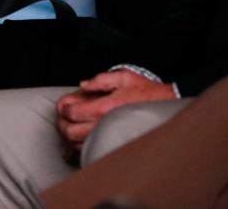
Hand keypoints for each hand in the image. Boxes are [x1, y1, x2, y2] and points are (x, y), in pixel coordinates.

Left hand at [55, 69, 175, 153]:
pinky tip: (82, 133)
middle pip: (69, 131)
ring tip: (70, 124)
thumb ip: (101, 79)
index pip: (72, 112)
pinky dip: (79, 143)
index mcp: (105, 107)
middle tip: (62, 116)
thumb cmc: (146, 93)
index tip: (64, 104)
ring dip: (68, 134)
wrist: (166, 108)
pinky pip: (88, 149)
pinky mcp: (111, 144)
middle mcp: (104, 124)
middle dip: (61, 123)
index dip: (63, 107)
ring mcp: (107, 137)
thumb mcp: (124, 77)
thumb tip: (83, 85)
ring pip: (76, 143)